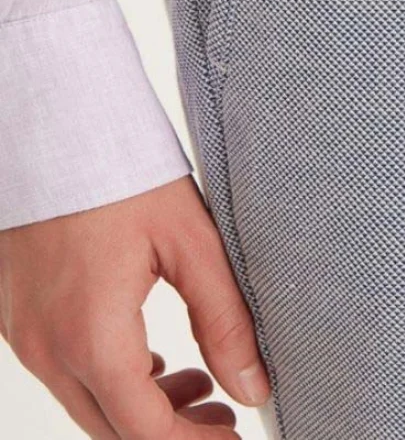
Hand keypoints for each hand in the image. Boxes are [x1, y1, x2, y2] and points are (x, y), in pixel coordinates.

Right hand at [0, 176, 270, 437]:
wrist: (53, 123)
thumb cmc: (123, 171)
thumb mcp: (190, 241)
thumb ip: (224, 318)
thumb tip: (253, 387)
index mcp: (91, 336)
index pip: (145, 434)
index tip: (238, 437)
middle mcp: (46, 347)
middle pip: (112, 430)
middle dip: (173, 436)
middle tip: (226, 417)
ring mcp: (24, 333)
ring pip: (88, 404)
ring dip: (143, 410)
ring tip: (202, 384)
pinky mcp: (19, 314)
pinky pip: (67, 371)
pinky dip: (113, 381)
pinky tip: (156, 360)